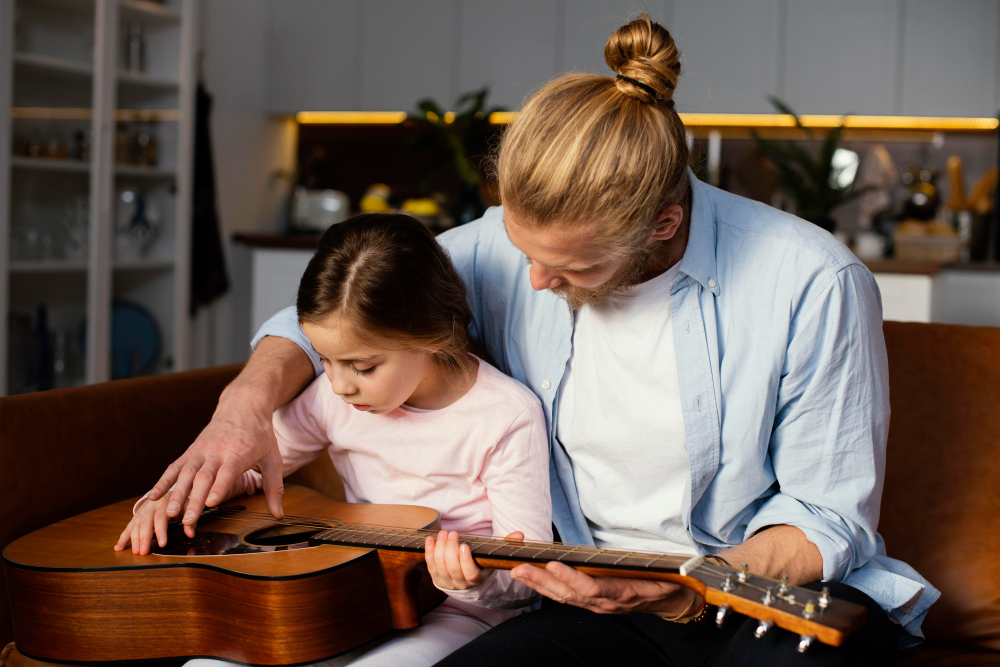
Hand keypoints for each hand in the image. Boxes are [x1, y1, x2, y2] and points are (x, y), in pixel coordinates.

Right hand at [114, 495, 183, 554]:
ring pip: (136, 525)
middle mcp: (151, 506)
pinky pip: (128, 527)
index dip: (161, 531)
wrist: (169, 489)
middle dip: (144, 538)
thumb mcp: (188, 507)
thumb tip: (191, 534)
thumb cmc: (180, 501)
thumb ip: (190, 520)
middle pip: (145, 523)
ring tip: (135, 552)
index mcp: (164, 502)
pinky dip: (123, 538)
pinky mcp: (137, 516)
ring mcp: (142, 511)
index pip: (161, 518)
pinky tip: (118, 548)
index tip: (162, 544)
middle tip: (143, 552)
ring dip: (134, 539)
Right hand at [144, 336, 314, 536]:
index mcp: (238, 453)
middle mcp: (216, 452)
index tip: (211, 504)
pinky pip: (174, 467)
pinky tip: (152, 497)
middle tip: (187, 522)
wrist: (243, 405)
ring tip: (168, 515)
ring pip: (185, 474)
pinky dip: (163, 482)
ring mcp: (200, 451)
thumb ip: (275, 488)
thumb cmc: (260, 436)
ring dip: (176, 495)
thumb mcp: (274, 459)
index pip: (228, 472)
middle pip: (203, 478)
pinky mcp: (191, 451)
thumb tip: (280, 516)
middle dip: (194, 501)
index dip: (219, 487)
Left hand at [424, 530, 525, 590]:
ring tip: (443, 533)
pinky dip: (429, 552)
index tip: (464, 545)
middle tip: (452, 533)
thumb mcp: (494, 558)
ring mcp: (447, 582)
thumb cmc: (482, 565)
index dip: (465, 560)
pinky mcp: (436, 578)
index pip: (470, 573)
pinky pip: (430, 566)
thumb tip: (519, 534)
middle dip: (450, 549)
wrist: (468, 582)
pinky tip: (430, 539)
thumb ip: (506, 546)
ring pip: (440, 567)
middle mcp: (461, 584)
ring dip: (439, 548)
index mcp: (477, 579)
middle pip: (452, 568)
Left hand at [510, 560, 699, 614]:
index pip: (592, 588)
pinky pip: (567, 597)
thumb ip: (652, 570)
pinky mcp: (593, 603)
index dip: (571, 578)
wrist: (670, 601)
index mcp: (623, 593)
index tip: (553, 565)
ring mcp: (598, 605)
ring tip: (517, 571)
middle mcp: (606, 602)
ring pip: (564, 596)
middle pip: (569, 593)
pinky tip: (532, 579)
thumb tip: (645, 558)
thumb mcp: (665, 575)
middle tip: (519, 568)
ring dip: (539, 585)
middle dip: (542, 581)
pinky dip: (547, 588)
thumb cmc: (667, 582)